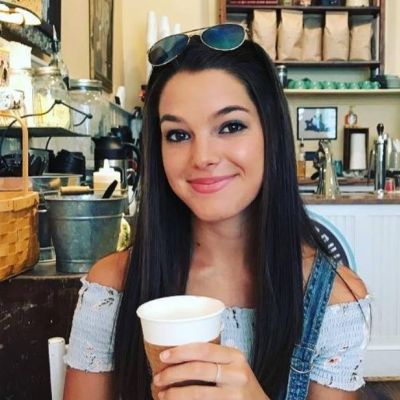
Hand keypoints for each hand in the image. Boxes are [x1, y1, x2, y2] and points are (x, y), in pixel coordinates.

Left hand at [153, 342, 268, 399]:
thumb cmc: (240, 383)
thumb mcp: (233, 365)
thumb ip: (215, 357)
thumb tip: (176, 353)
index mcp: (235, 356)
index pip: (203, 349)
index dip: (180, 352)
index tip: (163, 356)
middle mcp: (237, 374)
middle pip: (197, 370)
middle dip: (172, 374)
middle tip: (157, 378)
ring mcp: (234, 395)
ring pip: (197, 394)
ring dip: (174, 394)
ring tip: (161, 394)